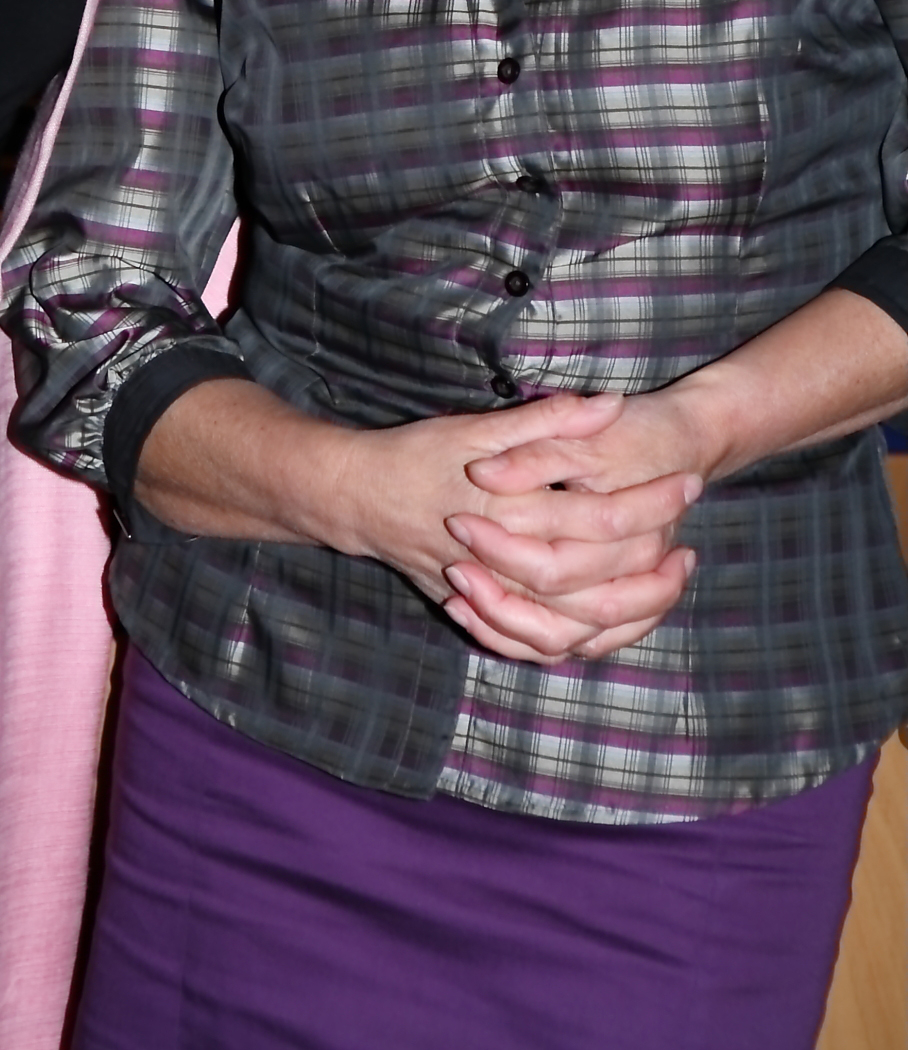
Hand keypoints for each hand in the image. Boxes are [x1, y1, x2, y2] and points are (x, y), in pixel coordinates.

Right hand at [333, 391, 701, 665]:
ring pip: (575, 628)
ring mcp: (493, 596)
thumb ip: (548, 420)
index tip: (688, 481)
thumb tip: (610, 405)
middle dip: (654, 569)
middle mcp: (506, 562)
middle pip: (599, 584)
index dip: (651, 501)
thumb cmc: (417, 455)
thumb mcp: (479, 427)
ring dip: (628, 612)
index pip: (601, 516)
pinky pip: (541, 646)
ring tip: (664, 586)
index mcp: (511, 510)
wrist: (358, 500)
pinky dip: (582, 640)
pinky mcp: (484, 612)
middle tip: (692, 548)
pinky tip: (613, 621)